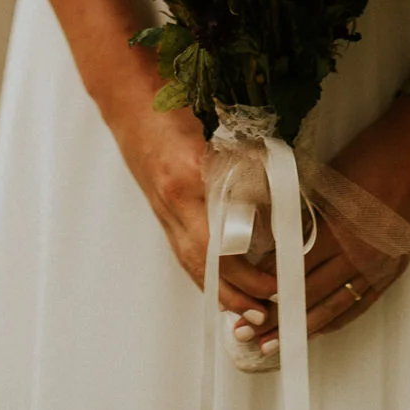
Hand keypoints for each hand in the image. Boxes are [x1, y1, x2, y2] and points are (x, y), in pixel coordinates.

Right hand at [116, 109, 279, 328]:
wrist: (129, 97)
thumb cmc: (175, 105)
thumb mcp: (220, 130)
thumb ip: (248, 164)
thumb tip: (279, 196)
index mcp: (189, 178)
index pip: (222, 239)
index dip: (247, 268)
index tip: (274, 279)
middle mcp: (173, 201)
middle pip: (204, 262)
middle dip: (235, 292)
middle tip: (265, 309)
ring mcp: (162, 208)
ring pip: (190, 262)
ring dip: (218, 291)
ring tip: (245, 311)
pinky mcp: (160, 209)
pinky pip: (182, 250)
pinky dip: (202, 273)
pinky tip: (218, 286)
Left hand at [244, 97, 409, 346]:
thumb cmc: (370, 154)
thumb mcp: (327, 183)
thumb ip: (303, 216)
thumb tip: (275, 240)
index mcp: (337, 231)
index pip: (292, 270)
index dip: (266, 290)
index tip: (244, 303)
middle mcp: (358, 255)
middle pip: (308, 296)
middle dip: (277, 318)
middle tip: (248, 336)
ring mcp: (379, 265)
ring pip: (334, 307)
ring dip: (304, 328)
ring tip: (277, 345)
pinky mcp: (395, 268)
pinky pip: (362, 303)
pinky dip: (338, 319)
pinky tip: (320, 329)